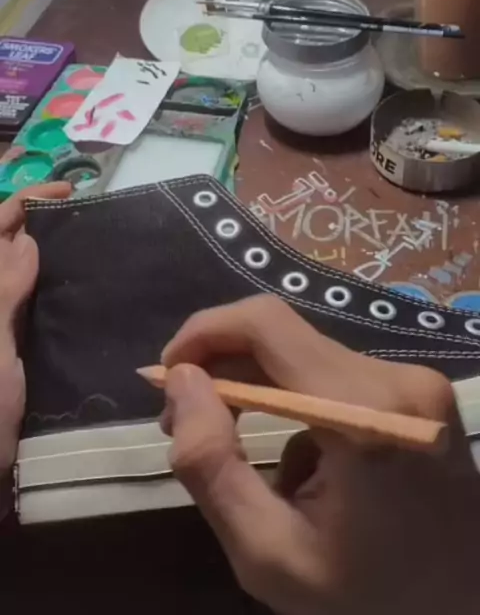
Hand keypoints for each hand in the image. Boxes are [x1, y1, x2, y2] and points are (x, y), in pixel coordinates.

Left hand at [0, 183, 70, 517]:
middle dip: (42, 224)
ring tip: (98, 243)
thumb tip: (26, 237)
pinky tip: (90, 290)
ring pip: (26, 277)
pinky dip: (59, 292)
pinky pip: (38, 309)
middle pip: (9, 248)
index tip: (69, 190)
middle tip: (90, 214)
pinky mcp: (18, 348)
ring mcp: (2, 325)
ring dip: (54, 256)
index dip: (25, 202)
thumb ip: (3, 289)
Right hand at [162, 295, 479, 614]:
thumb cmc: (370, 599)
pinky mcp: (419, 392)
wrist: (467, 609)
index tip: (166, 377)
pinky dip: (297, 405)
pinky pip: (335, 377)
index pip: (268, 325)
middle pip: (284, 337)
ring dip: (258, 391)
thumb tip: (182, 380)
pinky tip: (297, 466)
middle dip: (222, 368)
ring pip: (306, 357)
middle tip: (183, 423)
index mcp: (364, 414)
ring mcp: (415, 382)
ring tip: (233, 448)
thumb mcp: (269, 555)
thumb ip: (212, 465)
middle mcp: (397, 379)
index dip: (205, 333)